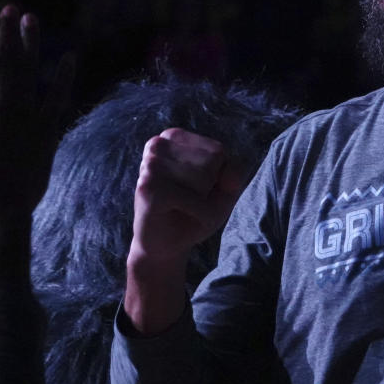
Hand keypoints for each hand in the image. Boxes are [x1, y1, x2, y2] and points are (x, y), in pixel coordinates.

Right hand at [130, 128, 244, 264]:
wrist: (163, 246)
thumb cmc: (193, 212)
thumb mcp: (223, 189)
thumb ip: (235, 172)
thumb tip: (230, 174)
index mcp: (173, 137)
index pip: (218, 151)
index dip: (217, 177)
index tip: (198, 190)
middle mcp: (157, 145)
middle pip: (212, 161)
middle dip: (210, 190)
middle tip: (190, 204)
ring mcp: (150, 165)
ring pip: (204, 178)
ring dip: (204, 204)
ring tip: (185, 210)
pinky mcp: (148, 188)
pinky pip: (194, 199)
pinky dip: (201, 214)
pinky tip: (182, 216)